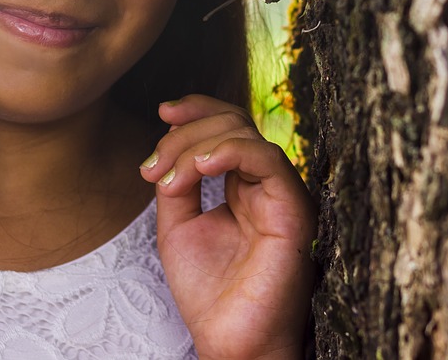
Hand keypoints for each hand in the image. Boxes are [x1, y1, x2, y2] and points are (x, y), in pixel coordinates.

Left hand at [139, 95, 314, 359]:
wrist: (229, 341)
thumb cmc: (210, 293)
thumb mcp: (179, 226)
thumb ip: (177, 183)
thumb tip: (171, 146)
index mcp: (244, 186)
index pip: (228, 128)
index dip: (197, 111)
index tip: (162, 112)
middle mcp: (266, 185)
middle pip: (233, 124)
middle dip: (186, 132)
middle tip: (153, 164)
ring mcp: (282, 195)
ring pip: (246, 135)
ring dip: (197, 144)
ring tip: (168, 176)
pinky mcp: (294, 210)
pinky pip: (267, 159)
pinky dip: (230, 151)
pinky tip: (201, 166)